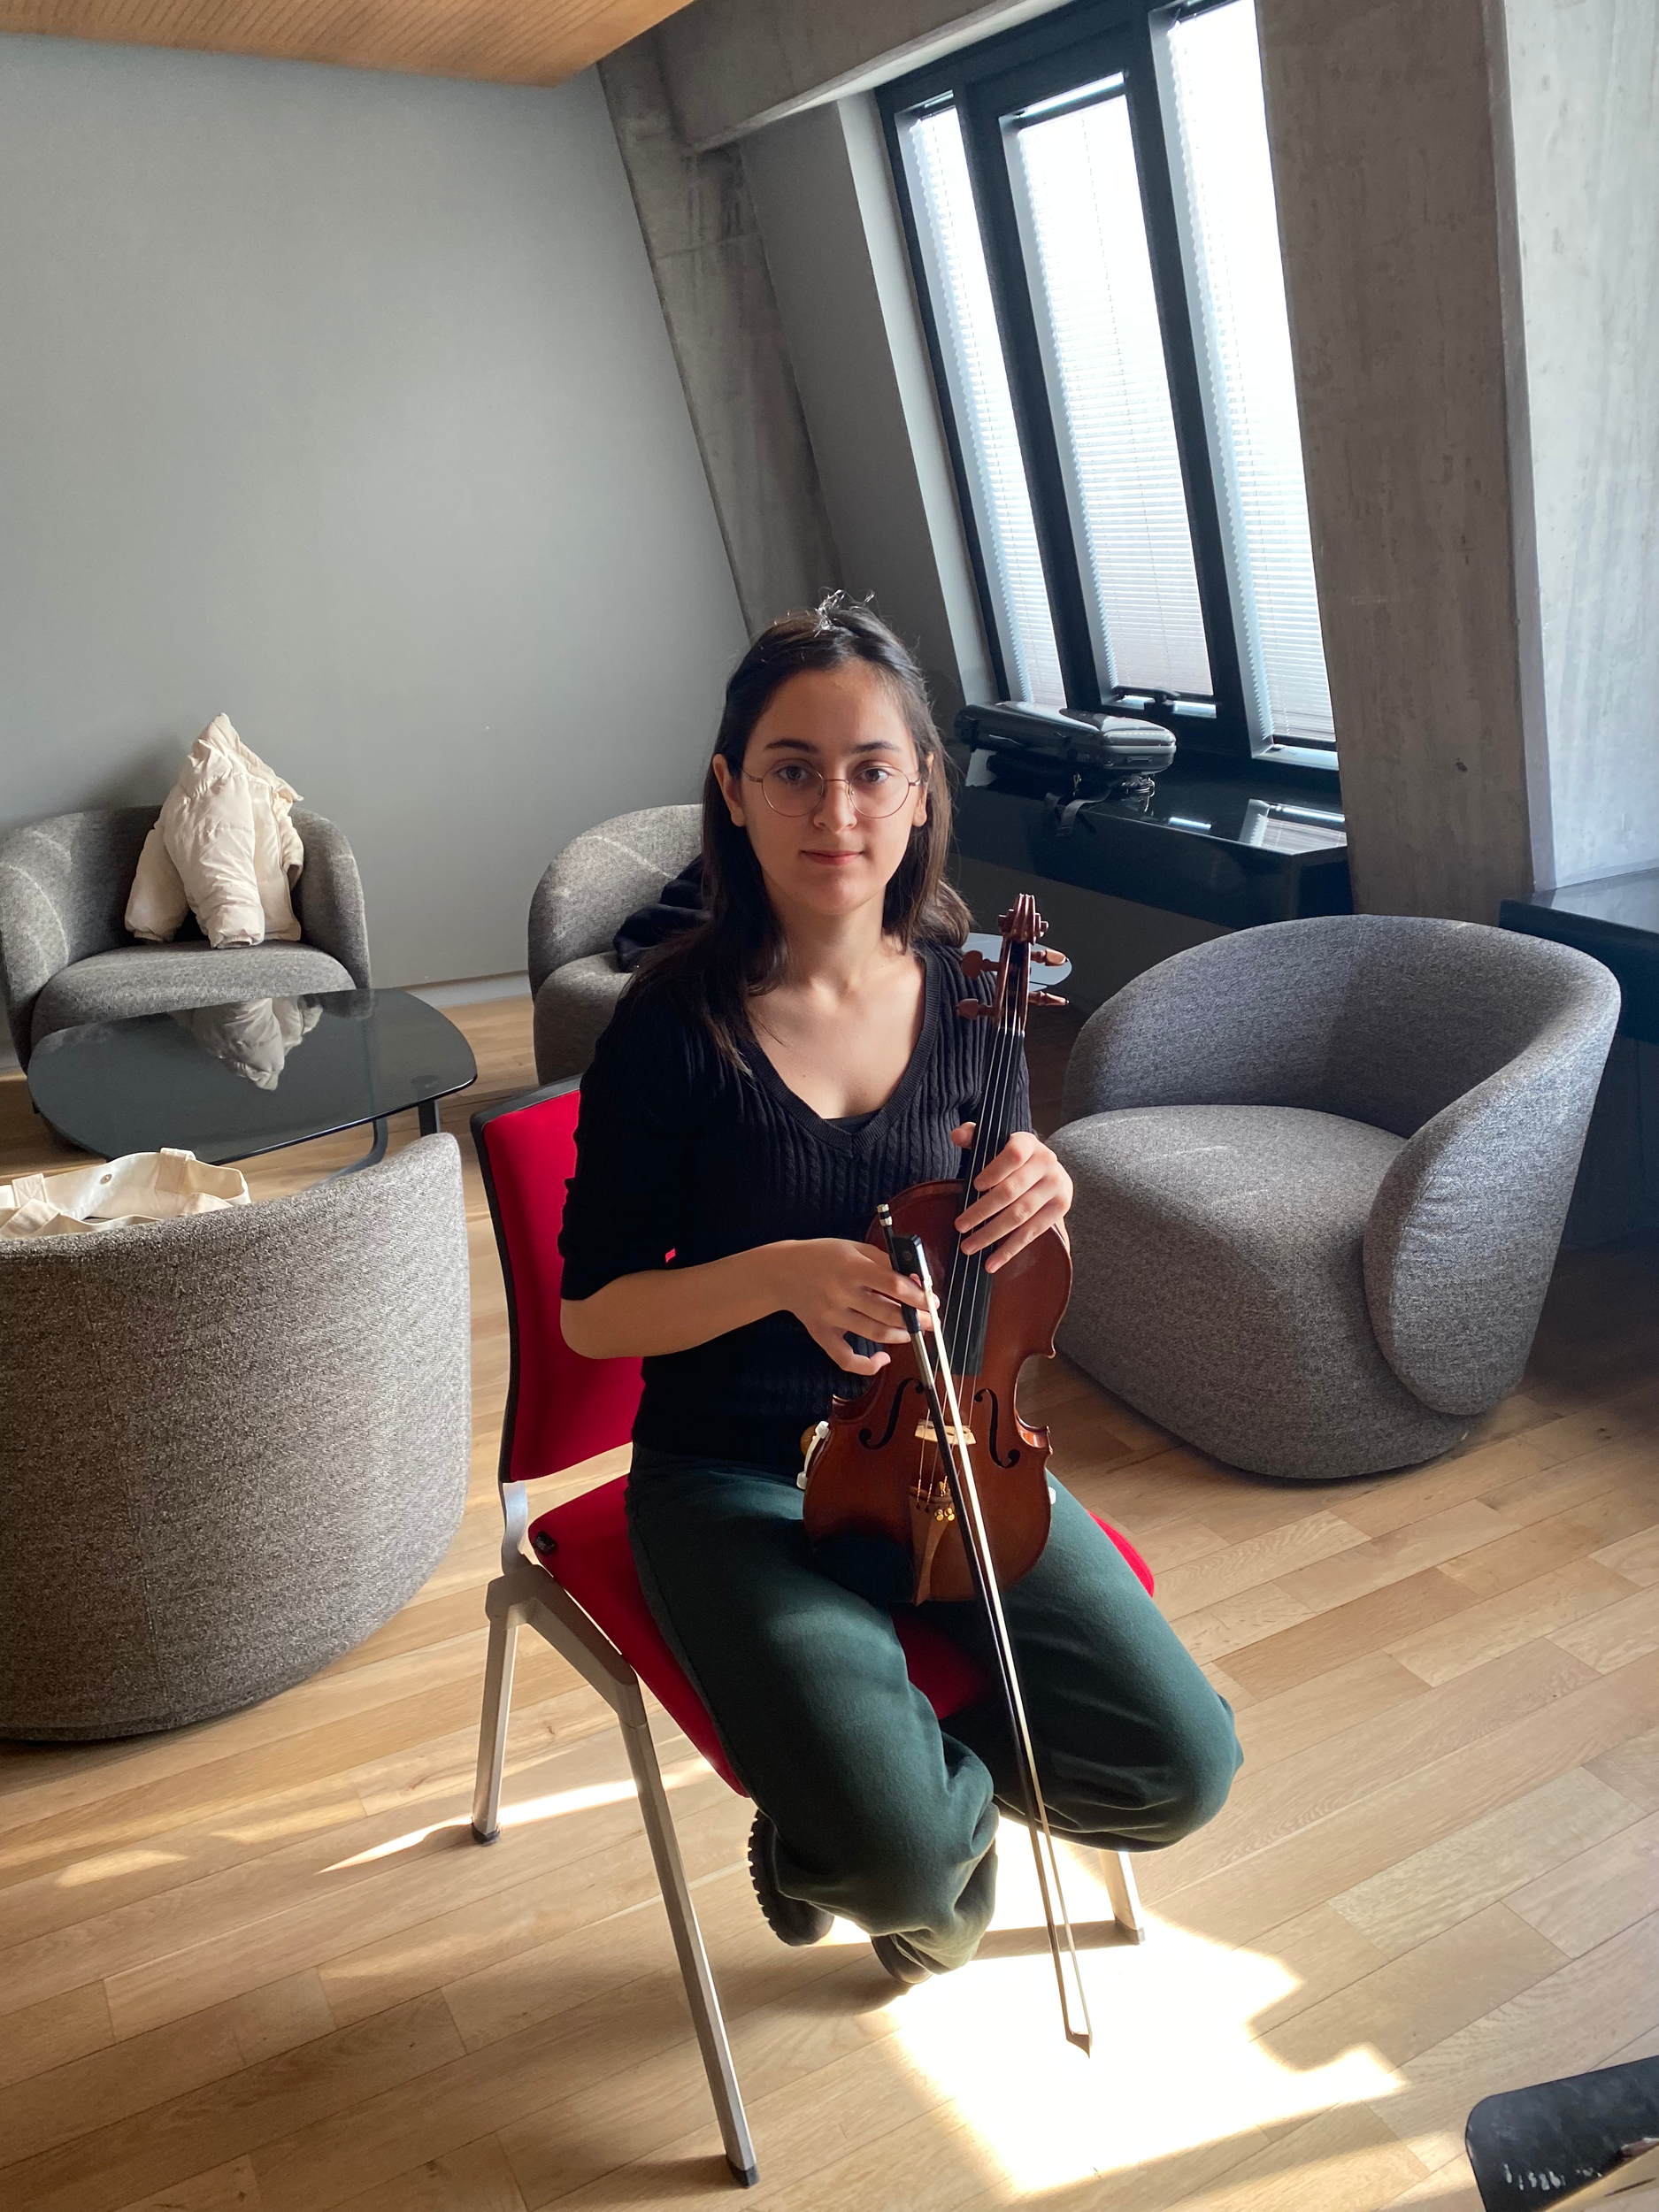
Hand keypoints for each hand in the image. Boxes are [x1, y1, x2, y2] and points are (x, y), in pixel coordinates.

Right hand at [771, 1238, 932, 1374]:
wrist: (781, 1271)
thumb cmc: (823, 1256)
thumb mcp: (854, 1247)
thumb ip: (884, 1261)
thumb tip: (915, 1279)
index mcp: (851, 1267)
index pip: (894, 1285)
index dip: (919, 1296)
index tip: (932, 1302)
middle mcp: (841, 1292)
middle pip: (889, 1313)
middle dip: (917, 1320)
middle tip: (930, 1321)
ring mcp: (831, 1316)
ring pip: (874, 1334)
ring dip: (900, 1336)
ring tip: (911, 1331)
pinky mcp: (821, 1334)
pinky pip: (845, 1358)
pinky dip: (866, 1366)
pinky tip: (882, 1360)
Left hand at [950, 1126, 1072, 1271]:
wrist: (1048, 1169)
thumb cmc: (1014, 1158)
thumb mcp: (996, 1142)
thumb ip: (975, 1136)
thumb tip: (957, 1134)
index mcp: (1029, 1144)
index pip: (1013, 1155)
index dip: (994, 1170)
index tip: (974, 1185)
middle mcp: (1047, 1164)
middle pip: (1011, 1191)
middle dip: (982, 1211)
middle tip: (960, 1226)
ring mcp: (1056, 1189)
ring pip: (1020, 1215)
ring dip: (992, 1234)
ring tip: (969, 1246)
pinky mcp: (1059, 1210)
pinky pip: (1031, 1233)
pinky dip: (1010, 1249)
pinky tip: (992, 1262)